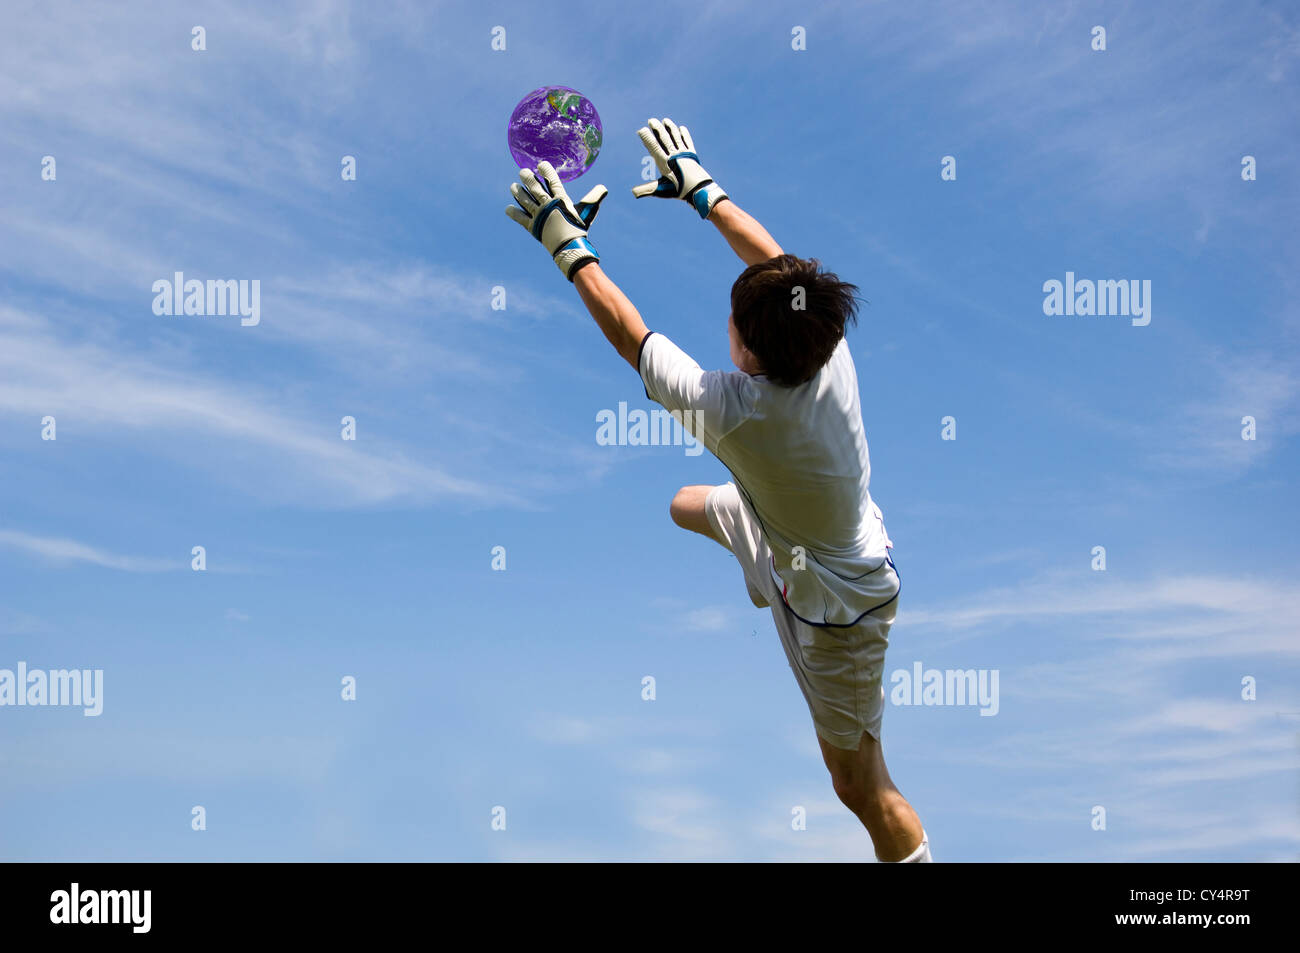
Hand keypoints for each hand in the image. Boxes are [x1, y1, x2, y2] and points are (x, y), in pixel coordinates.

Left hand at [505, 160, 607, 279]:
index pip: (552, 181)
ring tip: (513, 186)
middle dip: (528, 178)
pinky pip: (520, 218)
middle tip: (522, 172)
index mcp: (561, 200)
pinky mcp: (532, 227)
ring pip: (525, 200)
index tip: (541, 164)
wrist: (570, 248)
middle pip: (535, 188)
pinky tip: (508, 208)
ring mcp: (539, 216)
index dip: (546, 171)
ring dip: (518, 192)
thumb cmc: (579, 229)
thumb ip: (593, 198)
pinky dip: (514, 213)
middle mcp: (548, 206)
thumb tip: (603, 188)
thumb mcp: (588, 212)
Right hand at [631, 117, 728, 219]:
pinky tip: (681, 128)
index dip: (647, 138)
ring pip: (676, 137)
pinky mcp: (692, 154)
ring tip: (665, 120)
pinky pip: (687, 141)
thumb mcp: (661, 190)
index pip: (654, 147)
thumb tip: (633, 193)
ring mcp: (684, 153)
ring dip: (670, 128)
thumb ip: (646, 189)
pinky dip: (684, 134)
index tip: (641, 130)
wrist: (699, 190)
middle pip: (664, 138)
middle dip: (657, 128)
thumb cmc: (678, 191)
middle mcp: (674, 155)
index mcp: (665, 163)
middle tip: (651, 120)